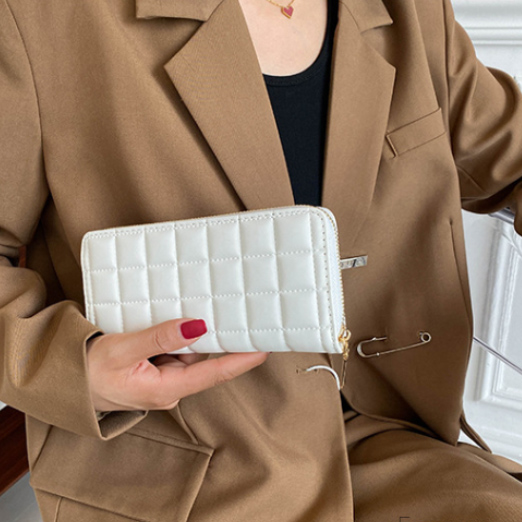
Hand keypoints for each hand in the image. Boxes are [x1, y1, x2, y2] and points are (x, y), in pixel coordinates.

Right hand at [86, 318, 268, 412]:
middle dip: (212, 336)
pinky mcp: (156, 370)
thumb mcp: (123, 350)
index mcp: (166, 388)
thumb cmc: (87, 373)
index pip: (214, 374)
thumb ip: (160, 337)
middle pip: (203, 358)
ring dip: (188, 333)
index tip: (264, 348)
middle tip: (226, 309)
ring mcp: (163, 378)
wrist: (64, 383)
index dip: (241, 360)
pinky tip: (166, 323)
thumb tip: (197, 326)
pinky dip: (175, 337)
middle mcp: (170, 386)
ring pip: (189, 352)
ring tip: (178, 312)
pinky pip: (175, 350)